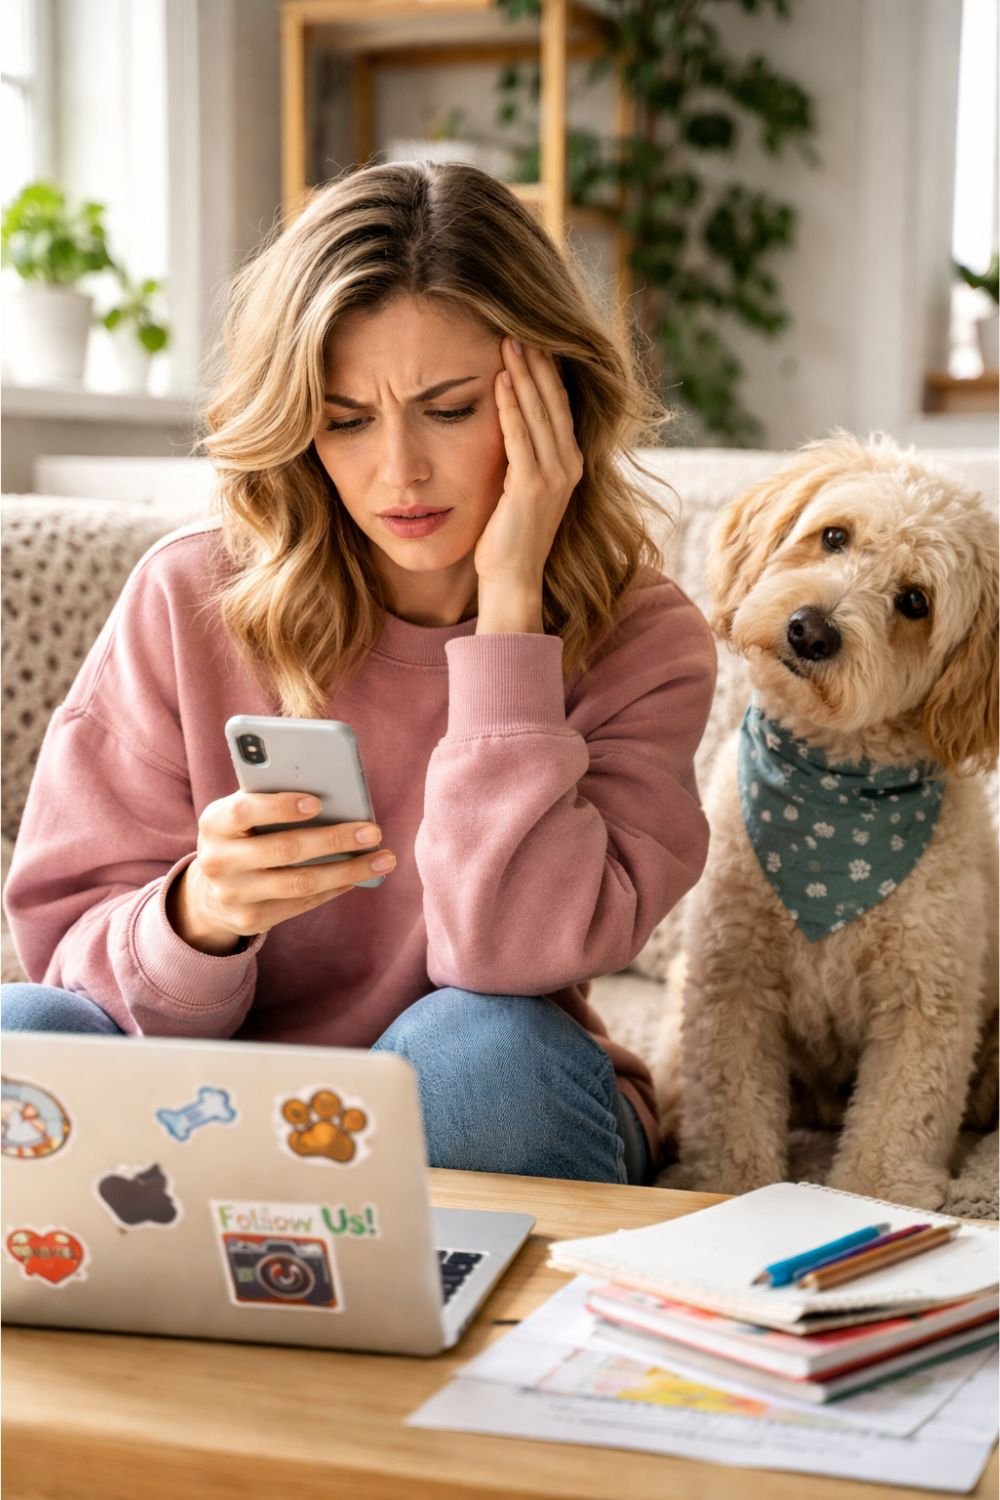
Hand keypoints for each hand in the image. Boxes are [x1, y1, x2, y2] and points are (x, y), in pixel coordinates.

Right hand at [167, 792, 395, 954]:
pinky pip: (302, 903)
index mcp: (214, 823)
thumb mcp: (242, 813)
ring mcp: (234, 895)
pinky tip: (359, 875)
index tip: (318, 802)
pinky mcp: (252, 920)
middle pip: (283, 850)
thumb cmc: (240, 835)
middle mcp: (218, 861)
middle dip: (333, 840)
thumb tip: (334, 792)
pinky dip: (335, 887)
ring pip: (300, 883)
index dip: (280, 807)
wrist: (208, 891)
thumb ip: (272, 798)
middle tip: (372, 831)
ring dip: (347, 870)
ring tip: (383, 859)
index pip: (244, 811)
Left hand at [475, 338, 582, 633]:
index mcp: (569, 462)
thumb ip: (522, 455)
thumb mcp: (520, 486)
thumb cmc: (508, 535)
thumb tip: (508, 419)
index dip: (547, 371)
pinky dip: (511, 409)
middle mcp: (569, 465)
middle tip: (519, 324)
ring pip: (539, 415)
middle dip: (537, 363)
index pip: (560, 405)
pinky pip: (521, 439)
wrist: (511, 578)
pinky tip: (500, 382)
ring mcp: (554, 478)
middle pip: (554, 402)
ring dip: (524, 376)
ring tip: (509, 342)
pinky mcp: (533, 489)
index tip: (531, 337)